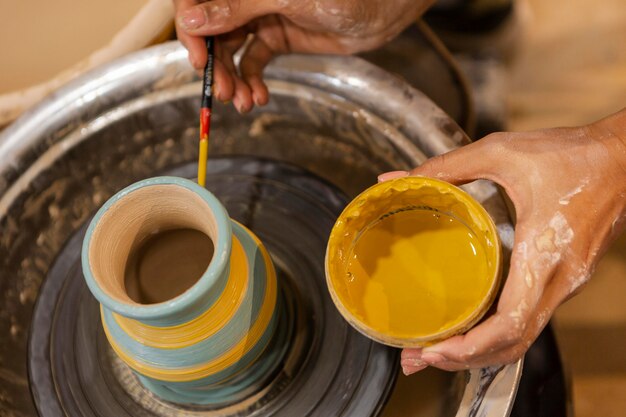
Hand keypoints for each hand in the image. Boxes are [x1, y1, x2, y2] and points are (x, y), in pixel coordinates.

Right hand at [173, 0, 433, 112]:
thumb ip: (237, 8)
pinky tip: (258, 97)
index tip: (196, 58)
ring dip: (232, 79)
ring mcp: (260, 17)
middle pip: (211, 32)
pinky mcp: (276, 37)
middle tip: (222, 91)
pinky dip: (252, 81)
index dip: (191, 30)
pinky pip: (253, 62)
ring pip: (231, 51)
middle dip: (214, 65)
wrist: (379, 10)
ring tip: (242, 102)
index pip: (196, 2)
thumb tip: (191, 19)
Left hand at [378, 109, 625, 373]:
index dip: (471, 347)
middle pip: (513, 344)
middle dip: (463, 360)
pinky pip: (529, 318)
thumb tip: (395, 180)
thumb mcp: (501, 152)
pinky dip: (495, 333)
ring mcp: (565, 284)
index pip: (511, 324)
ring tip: (434, 351)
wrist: (625, 158)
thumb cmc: (571, 154)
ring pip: (522, 337)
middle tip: (417, 358)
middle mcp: (559, 280)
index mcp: (545, 253)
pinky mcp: (563, 279)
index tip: (434, 350)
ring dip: (478, 352)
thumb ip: (446, 166)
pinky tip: (467, 326)